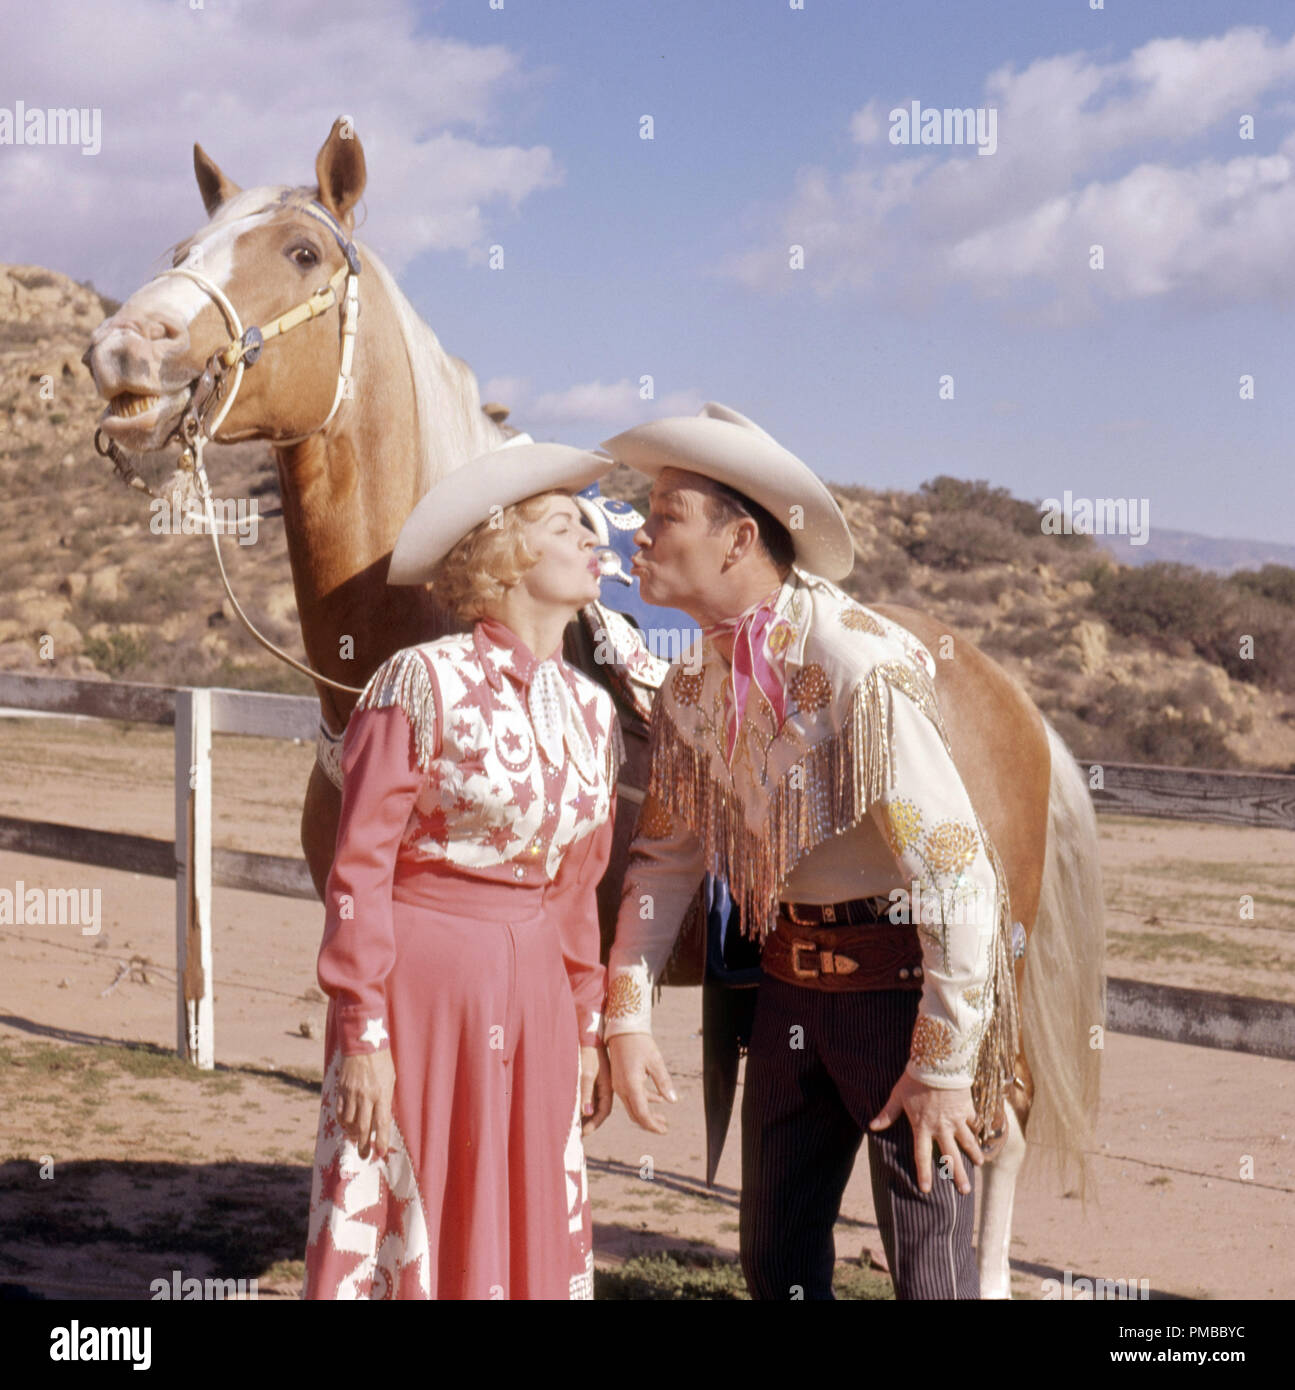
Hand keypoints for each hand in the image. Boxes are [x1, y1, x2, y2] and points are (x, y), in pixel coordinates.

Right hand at [337, 1049, 395, 1160]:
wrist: (364, 1045)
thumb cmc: (382, 1063)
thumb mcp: (390, 1081)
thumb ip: (386, 1100)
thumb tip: (382, 1119)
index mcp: (382, 1094)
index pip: (381, 1123)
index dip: (380, 1141)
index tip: (380, 1153)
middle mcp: (366, 1097)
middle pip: (363, 1127)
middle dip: (364, 1145)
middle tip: (364, 1156)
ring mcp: (352, 1094)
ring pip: (349, 1122)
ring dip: (352, 1134)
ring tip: (355, 1139)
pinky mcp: (342, 1090)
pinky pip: (340, 1112)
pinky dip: (342, 1121)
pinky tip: (345, 1125)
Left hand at [580, 1042, 613, 1136]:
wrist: (586, 1035)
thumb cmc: (587, 1053)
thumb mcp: (585, 1073)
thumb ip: (586, 1093)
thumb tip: (586, 1113)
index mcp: (607, 1087)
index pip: (603, 1112)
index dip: (594, 1124)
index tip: (583, 1134)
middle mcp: (604, 1087)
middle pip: (598, 1110)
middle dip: (589, 1123)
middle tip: (577, 1134)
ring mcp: (597, 1083)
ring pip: (593, 1104)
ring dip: (585, 1116)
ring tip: (573, 1126)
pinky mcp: (590, 1079)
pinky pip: (587, 1097)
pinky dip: (582, 1105)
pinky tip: (573, 1110)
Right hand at [606, 1032, 676, 1134]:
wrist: (622, 1029)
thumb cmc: (640, 1043)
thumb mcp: (655, 1061)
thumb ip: (664, 1082)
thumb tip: (673, 1101)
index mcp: (631, 1085)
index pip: (641, 1114)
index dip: (653, 1125)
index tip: (664, 1130)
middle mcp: (621, 1088)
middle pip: (635, 1114)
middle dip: (650, 1123)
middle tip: (665, 1127)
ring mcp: (618, 1085)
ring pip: (632, 1107)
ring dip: (646, 1114)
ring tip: (663, 1118)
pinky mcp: (619, 1080)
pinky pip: (630, 1097)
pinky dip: (643, 1102)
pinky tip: (657, 1100)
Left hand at [869, 1071, 982, 1194]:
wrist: (937, 1063)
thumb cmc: (914, 1079)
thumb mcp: (897, 1096)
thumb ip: (887, 1114)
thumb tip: (871, 1127)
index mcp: (922, 1127)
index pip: (921, 1155)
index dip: (923, 1173)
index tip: (926, 1189)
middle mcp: (941, 1128)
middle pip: (951, 1156)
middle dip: (958, 1175)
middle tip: (965, 1191)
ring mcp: (956, 1120)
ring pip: (968, 1142)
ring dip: (974, 1154)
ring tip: (979, 1165)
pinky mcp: (967, 1109)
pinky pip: (974, 1123)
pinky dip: (978, 1130)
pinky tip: (983, 1136)